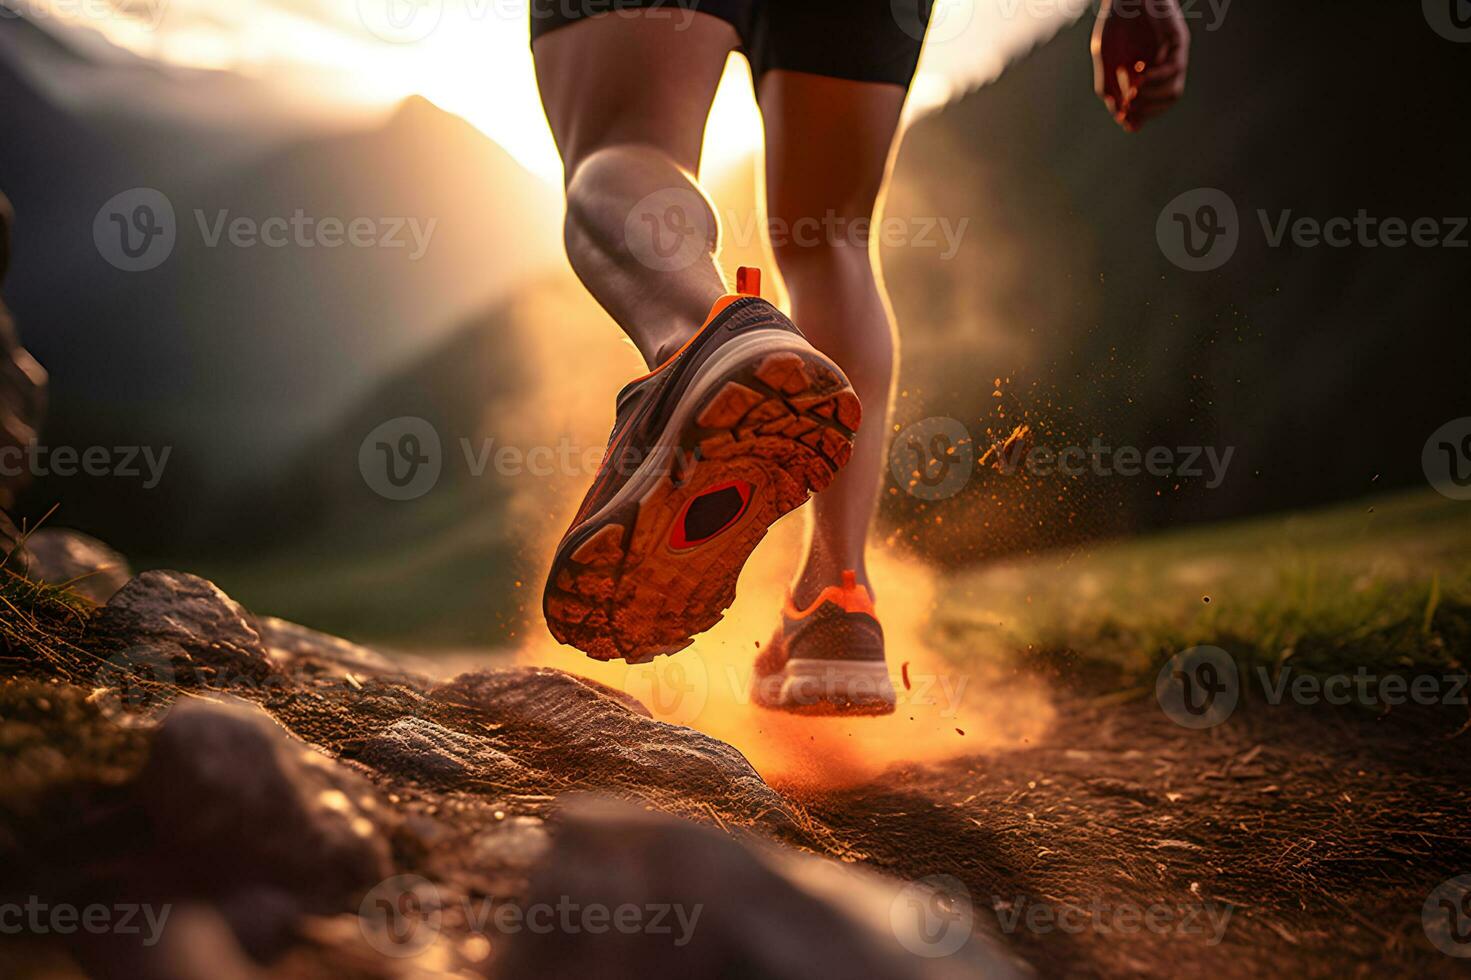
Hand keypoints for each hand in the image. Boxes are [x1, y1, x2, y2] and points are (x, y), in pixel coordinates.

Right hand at [1091, 0, 1189, 131]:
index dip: (1139, 118)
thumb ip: (1110, 88)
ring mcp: (1171, 55)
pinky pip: (1174, 70)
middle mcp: (1162, 68)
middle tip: (1127, 106)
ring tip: (1133, 93)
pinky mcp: (1178, 42)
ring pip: (1174, 92)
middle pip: (1165, 103)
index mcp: (1145, 75)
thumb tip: (1120, 117)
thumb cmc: (1114, 24)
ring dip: (1152, 99)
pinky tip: (1140, 75)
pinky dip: (1156, 79)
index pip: (1150, 106)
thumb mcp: (1105, 60)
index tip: (1125, 122)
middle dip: (1145, 111)